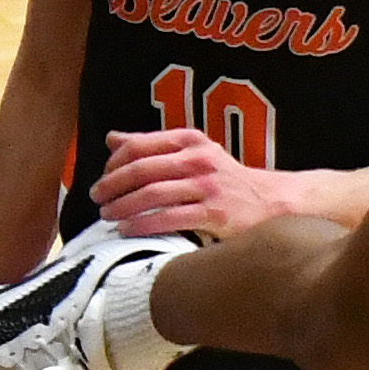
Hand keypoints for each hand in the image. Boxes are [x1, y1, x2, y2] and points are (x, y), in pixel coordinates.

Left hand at [90, 126, 314, 238]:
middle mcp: (197, 159)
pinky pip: (169, 218)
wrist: (271, 202)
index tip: (102, 177)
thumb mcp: (193, 153)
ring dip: (123, 206)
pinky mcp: (214, 213)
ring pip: (152, 194)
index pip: (140, 146)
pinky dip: (143, 225)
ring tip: (107, 215)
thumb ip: (153, 146)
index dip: (114, 162)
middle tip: (97, 198)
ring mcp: (207, 186)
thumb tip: (112, 138)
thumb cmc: (225, 179)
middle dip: (112, 185)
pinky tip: (127, 230)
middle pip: (141, 170)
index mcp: (190, 141)